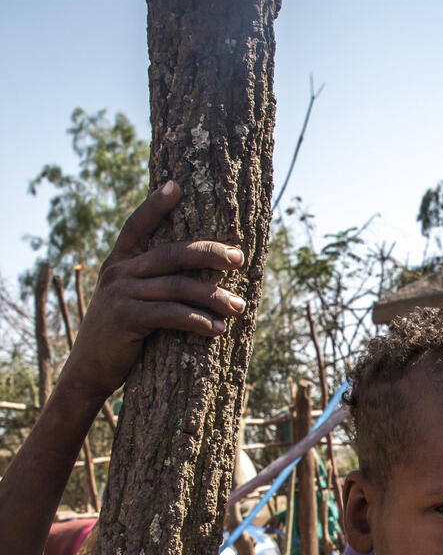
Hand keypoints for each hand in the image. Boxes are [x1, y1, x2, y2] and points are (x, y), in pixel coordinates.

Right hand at [61, 181, 246, 402]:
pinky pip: (172, 314)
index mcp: (120, 262)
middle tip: (239, 259)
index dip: (155, 205)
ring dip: (213, 296)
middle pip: (171, 253)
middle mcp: (119, 272)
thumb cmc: (121, 335)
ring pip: (178, 287)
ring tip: (238, 307)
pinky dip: (198, 321)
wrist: (90, 369)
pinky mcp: (127, 318)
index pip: (137, 225)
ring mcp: (121, 293)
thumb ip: (150, 283)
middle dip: (209, 253)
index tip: (176, 185)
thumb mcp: (130, 300)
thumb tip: (197, 275)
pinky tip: (218, 329)